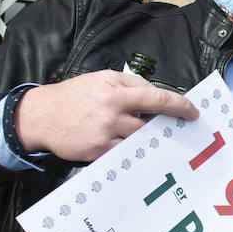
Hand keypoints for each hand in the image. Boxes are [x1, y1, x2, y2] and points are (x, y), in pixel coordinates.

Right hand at [16, 70, 198, 160]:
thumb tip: (156, 97)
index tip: (192, 111)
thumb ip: (129, 85)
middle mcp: (111, 110)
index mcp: (114, 89)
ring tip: (144, 133)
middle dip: (164, 124)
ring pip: (141, 138)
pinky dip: (132, 149)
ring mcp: (105, 132)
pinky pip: (126, 152)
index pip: (156, 97)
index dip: (179, 106)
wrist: (40, 116)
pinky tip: (132, 145)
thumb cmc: (73, 96)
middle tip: (174, 126)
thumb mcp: (100, 80)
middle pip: (152, 121)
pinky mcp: (99, 150)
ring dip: (147, 136)